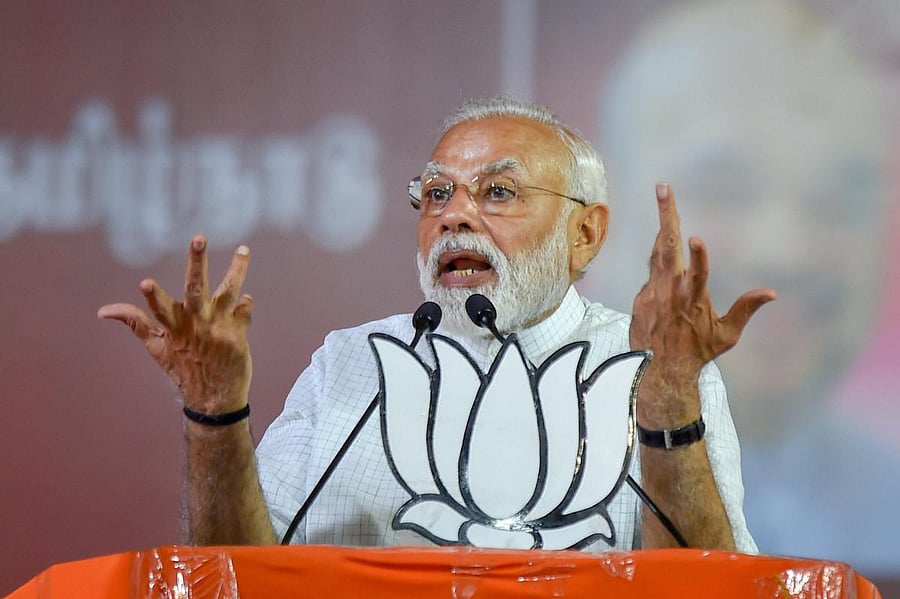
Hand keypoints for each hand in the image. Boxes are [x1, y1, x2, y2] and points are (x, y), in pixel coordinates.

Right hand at [98, 235, 252, 413]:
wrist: (215, 399)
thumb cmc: (183, 369)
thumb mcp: (156, 348)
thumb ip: (135, 322)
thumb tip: (103, 310)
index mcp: (174, 327)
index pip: (159, 309)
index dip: (152, 297)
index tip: (145, 283)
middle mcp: (196, 324)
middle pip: (196, 288)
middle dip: (196, 262)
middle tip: (199, 238)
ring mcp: (218, 328)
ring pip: (228, 291)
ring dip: (237, 269)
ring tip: (244, 249)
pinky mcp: (237, 335)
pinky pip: (244, 310)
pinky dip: (245, 304)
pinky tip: (245, 298)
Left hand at [630, 183, 775, 395]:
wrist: (660, 370)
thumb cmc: (698, 352)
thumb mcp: (726, 335)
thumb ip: (746, 309)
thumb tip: (771, 292)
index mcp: (694, 300)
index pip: (698, 275)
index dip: (698, 257)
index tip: (696, 238)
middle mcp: (671, 293)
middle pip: (668, 249)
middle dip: (667, 216)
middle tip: (663, 189)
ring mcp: (653, 294)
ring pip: (657, 255)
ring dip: (663, 228)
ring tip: (666, 199)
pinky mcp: (641, 298)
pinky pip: (652, 272)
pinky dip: (660, 260)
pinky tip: (665, 244)